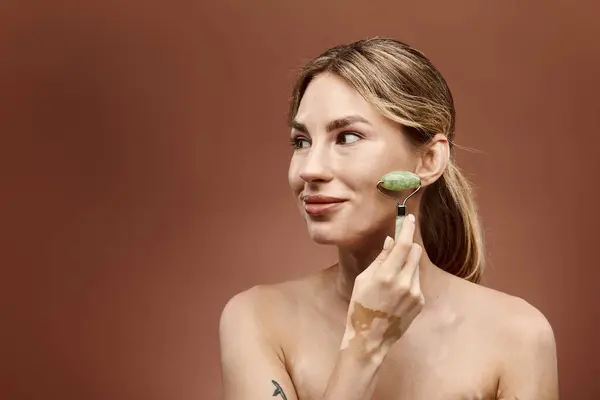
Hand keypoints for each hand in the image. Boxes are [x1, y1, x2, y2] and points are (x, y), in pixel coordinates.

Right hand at [340, 214, 423, 359]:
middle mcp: (404, 283)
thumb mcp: (364, 279)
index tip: (410, 218)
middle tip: (399, 247)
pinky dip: (409, 280)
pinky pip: (417, 282)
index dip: (408, 229)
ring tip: (391, 280)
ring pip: (416, 267)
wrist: (370, 337)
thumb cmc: (360, 306)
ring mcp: (415, 293)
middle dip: (409, 246)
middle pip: (415, 252)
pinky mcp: (420, 302)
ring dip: (407, 265)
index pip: (403, 244)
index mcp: (387, 275)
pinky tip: (395, 294)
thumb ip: (380, 259)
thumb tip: (391, 241)